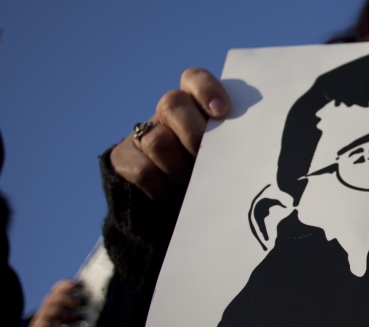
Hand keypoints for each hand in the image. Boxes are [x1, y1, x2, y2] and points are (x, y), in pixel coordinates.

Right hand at [26, 280, 82, 326]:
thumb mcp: (80, 324)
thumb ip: (86, 313)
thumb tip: (103, 300)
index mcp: (57, 306)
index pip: (59, 290)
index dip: (67, 285)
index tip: (79, 284)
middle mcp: (47, 311)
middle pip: (53, 298)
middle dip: (67, 298)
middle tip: (81, 303)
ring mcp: (39, 321)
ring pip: (48, 310)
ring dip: (63, 312)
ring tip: (77, 317)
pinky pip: (40, 325)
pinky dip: (50, 325)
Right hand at [110, 68, 229, 200]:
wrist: (180, 205)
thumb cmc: (214, 174)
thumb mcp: (225, 154)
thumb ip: (230, 141)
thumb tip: (246, 147)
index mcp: (195, 105)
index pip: (194, 79)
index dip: (206, 89)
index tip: (221, 111)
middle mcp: (166, 113)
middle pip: (172, 103)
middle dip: (194, 135)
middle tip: (210, 162)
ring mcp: (141, 133)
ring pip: (158, 142)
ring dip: (181, 170)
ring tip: (195, 187)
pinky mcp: (122, 158)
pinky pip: (144, 171)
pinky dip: (164, 188)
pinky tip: (174, 194)